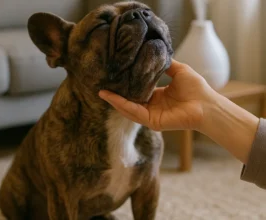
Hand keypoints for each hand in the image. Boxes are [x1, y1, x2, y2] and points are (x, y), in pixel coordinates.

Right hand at [99, 59, 214, 130]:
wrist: (207, 103)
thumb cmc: (196, 88)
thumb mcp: (178, 70)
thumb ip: (165, 65)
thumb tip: (155, 52)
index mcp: (157, 96)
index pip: (137, 92)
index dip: (126, 86)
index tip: (115, 77)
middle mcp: (152, 106)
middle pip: (130, 101)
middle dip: (116, 95)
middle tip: (102, 85)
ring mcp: (152, 115)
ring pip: (129, 108)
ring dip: (115, 101)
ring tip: (102, 92)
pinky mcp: (153, 121)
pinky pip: (135, 112)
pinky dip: (123, 105)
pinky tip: (112, 98)